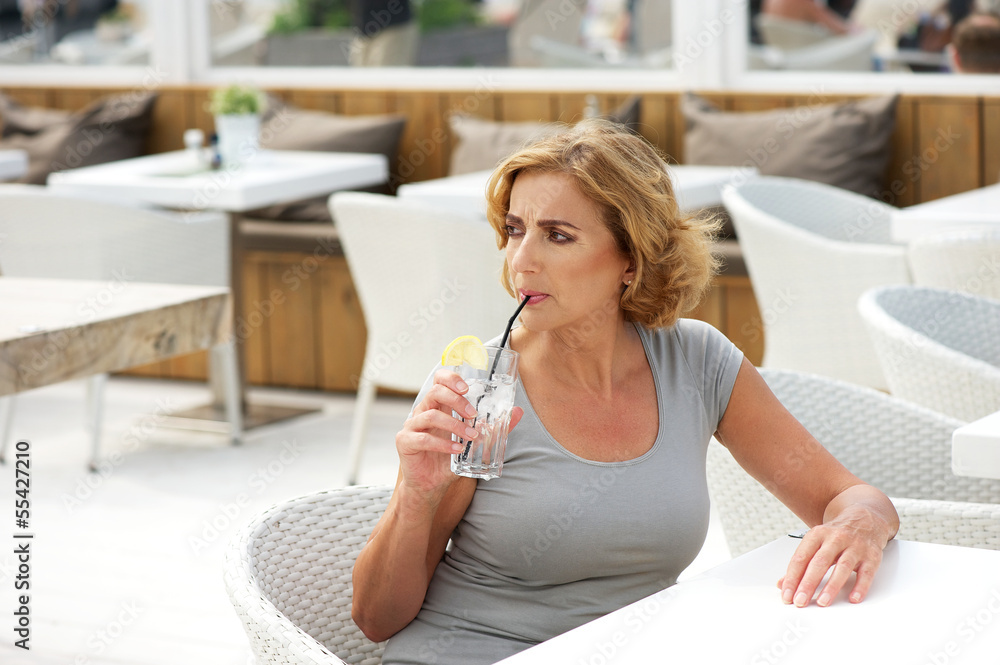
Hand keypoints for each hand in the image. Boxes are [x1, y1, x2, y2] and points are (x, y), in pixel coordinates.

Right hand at [395, 369, 522, 500]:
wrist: (431, 485)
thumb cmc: (450, 460)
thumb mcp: (474, 442)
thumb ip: (494, 427)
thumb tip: (517, 412)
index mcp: (438, 406)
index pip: (439, 380)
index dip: (451, 378)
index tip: (467, 388)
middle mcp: (423, 411)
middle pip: (435, 392)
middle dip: (457, 401)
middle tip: (473, 414)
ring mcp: (412, 426)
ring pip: (430, 414)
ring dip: (454, 425)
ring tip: (470, 436)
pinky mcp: (405, 442)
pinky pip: (423, 438)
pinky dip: (443, 444)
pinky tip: (457, 450)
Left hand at [776, 506, 889, 607]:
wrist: (864, 519)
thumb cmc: (836, 535)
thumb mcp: (815, 542)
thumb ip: (800, 563)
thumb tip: (782, 584)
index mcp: (817, 534)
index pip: (801, 558)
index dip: (792, 578)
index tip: (787, 595)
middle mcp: (836, 538)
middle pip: (819, 562)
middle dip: (808, 583)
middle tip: (800, 601)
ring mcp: (855, 546)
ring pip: (842, 567)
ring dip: (831, 587)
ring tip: (822, 602)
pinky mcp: (872, 556)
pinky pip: (866, 573)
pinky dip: (860, 587)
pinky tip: (853, 598)